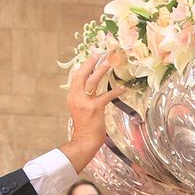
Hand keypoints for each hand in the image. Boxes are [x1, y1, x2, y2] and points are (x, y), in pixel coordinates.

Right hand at [62, 53, 124, 170]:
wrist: (84, 140)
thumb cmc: (85, 126)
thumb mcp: (80, 108)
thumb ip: (83, 97)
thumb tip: (90, 88)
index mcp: (72, 96)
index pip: (75, 77)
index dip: (83, 66)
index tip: (90, 57)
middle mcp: (76, 97)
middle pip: (81, 75)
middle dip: (90, 63)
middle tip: (98, 54)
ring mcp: (85, 102)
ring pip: (93, 81)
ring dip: (101, 70)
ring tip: (109, 62)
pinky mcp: (95, 108)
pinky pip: (107, 95)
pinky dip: (116, 91)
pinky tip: (123, 89)